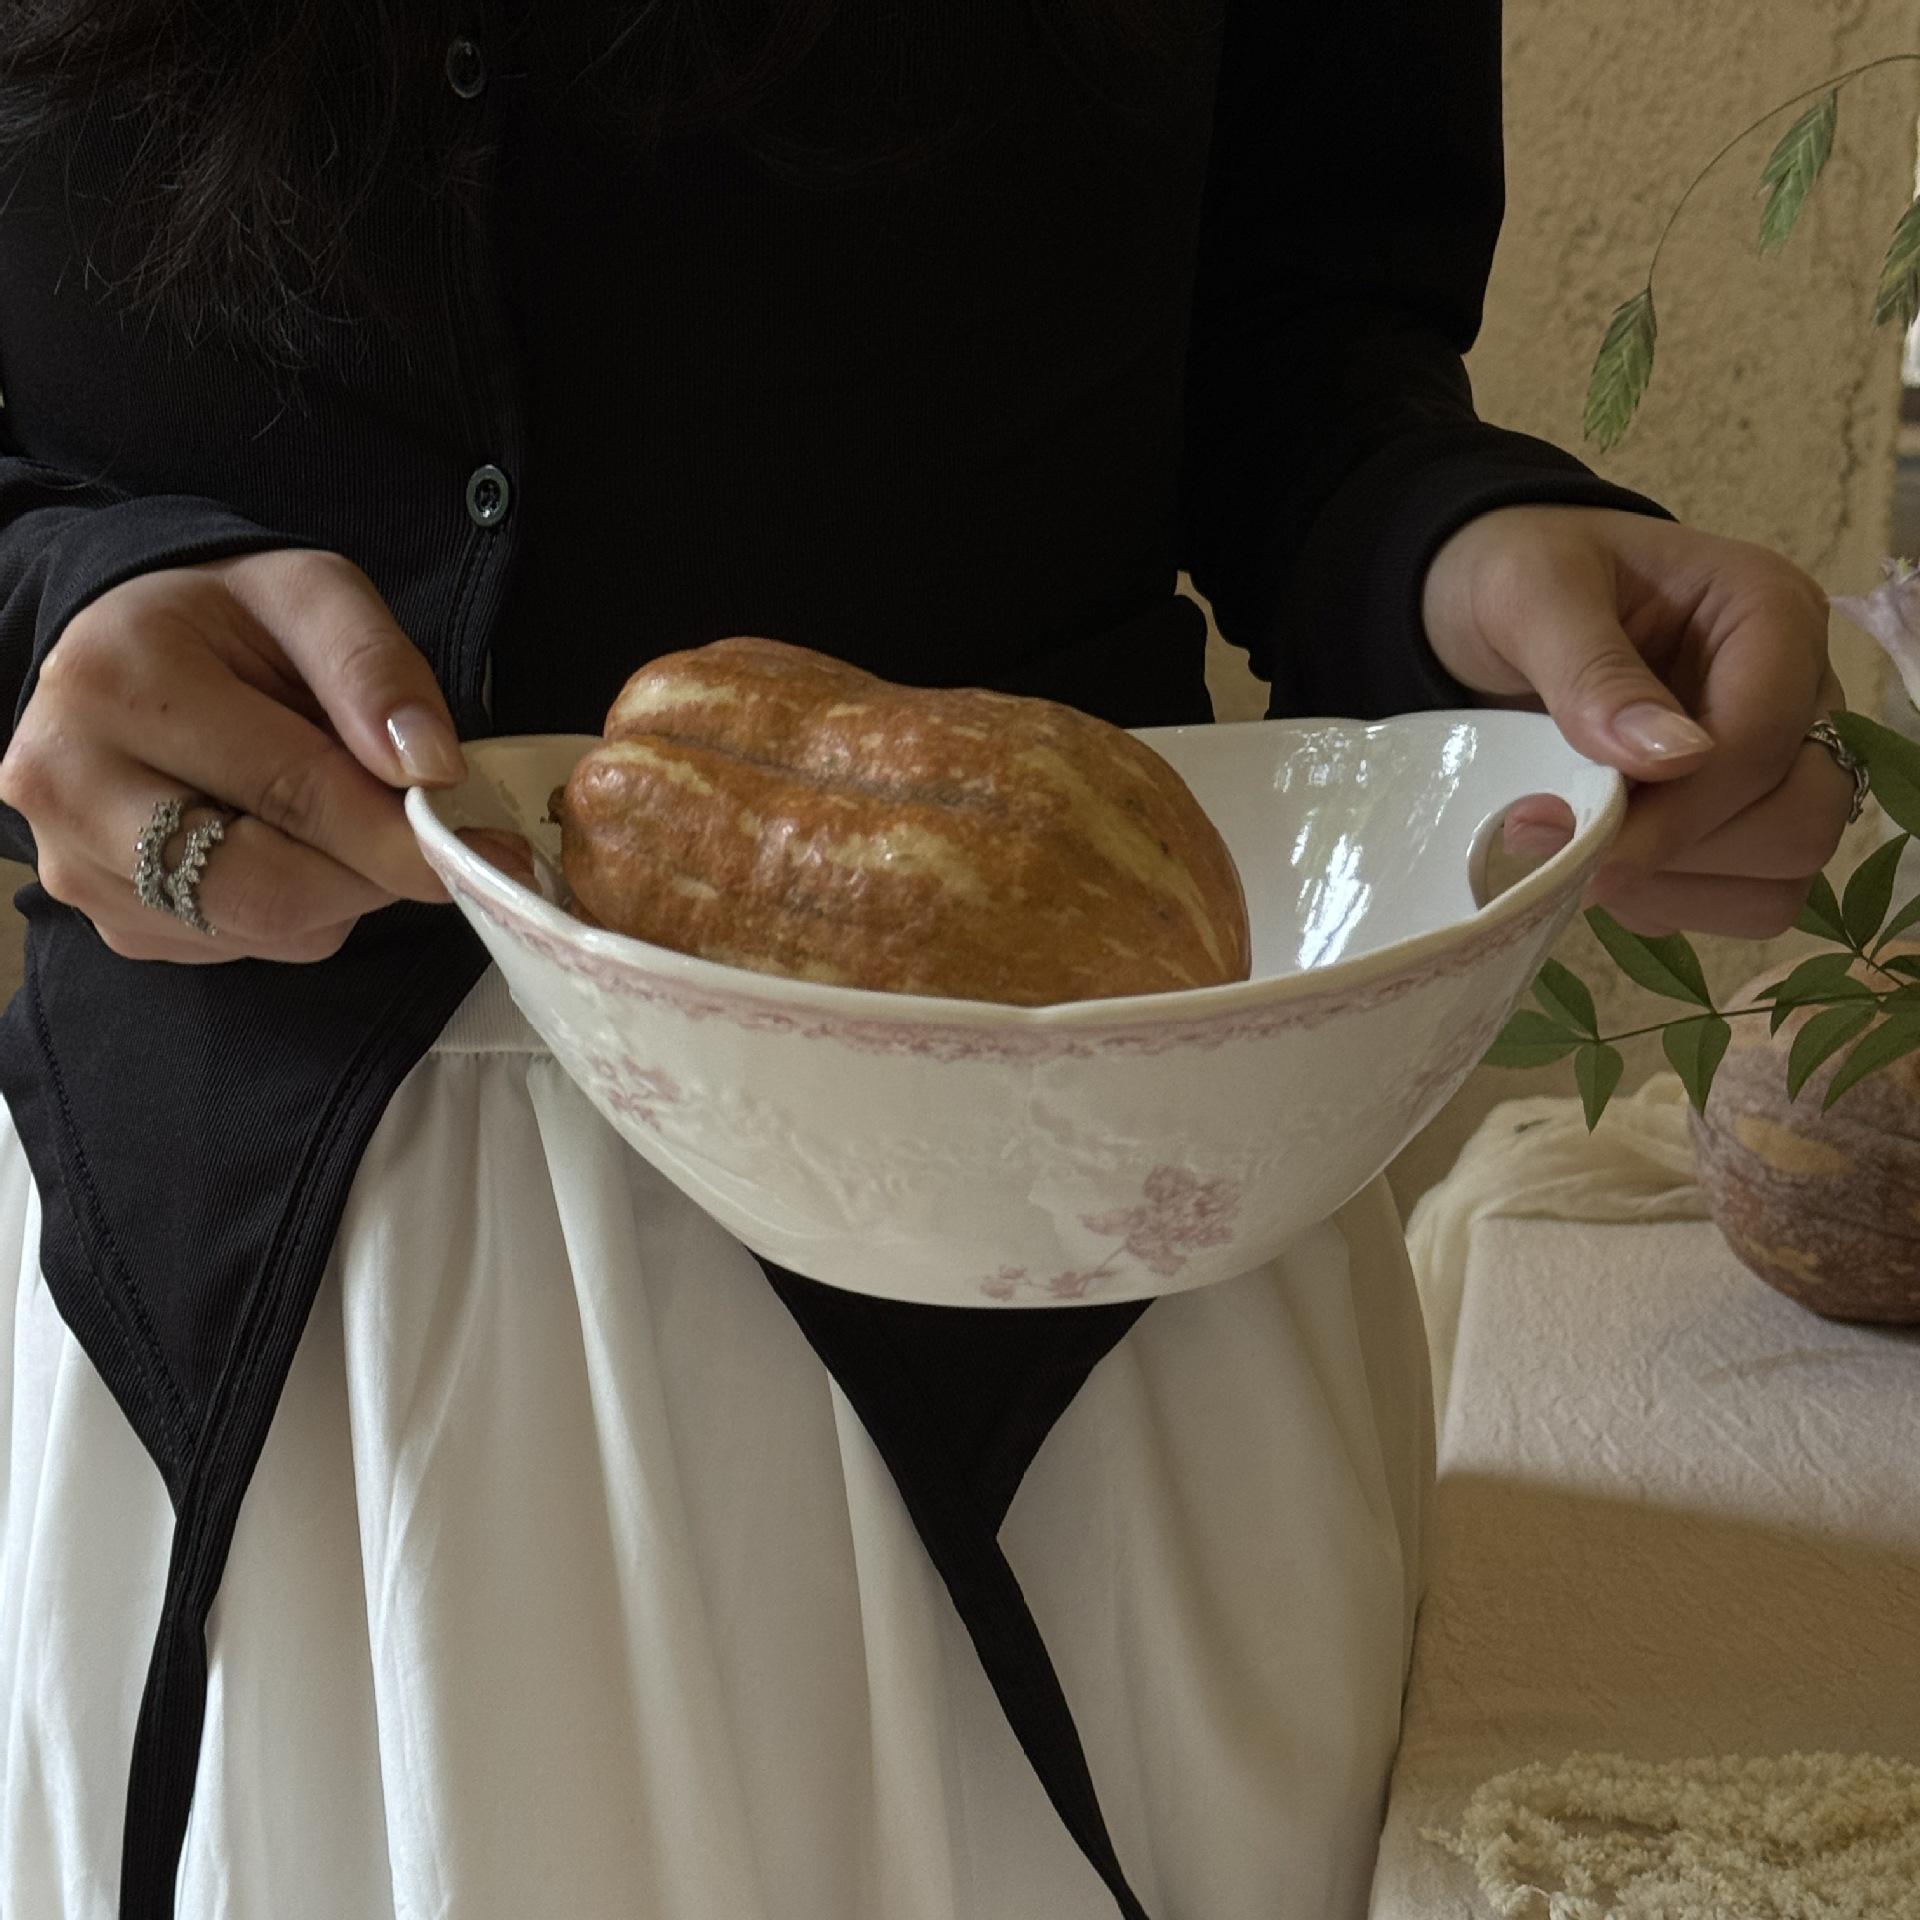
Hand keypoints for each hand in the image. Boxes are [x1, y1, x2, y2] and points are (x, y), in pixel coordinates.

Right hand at [0, 548, 466, 962]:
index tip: (486, 852)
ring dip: (337, 892)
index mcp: (116, 683)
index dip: (402, 835)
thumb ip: (374, 669)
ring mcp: (74, 866)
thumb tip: (429, 770)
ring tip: (333, 815)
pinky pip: (239, 947)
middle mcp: (68, 783)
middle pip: (266, 889)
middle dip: (370, 874)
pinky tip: (280, 840)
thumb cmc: (228, 621)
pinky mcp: (107, 922)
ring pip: (261, 929)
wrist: (130, 650)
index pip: (292, 792)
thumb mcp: (311, 595)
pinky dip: (295, 911)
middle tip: (424, 842)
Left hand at [1421, 504, 1852, 937]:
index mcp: (1769, 613)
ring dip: (1675, 887)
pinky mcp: (1740, 812)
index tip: (1582, 845)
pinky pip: (1742, 898)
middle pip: (1802, 818)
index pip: (1763, 741)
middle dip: (1684, 852)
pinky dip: (1671, 901)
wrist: (1484, 605)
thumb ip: (1594, 672)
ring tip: (1577, 855)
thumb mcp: (1532, 597)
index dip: (1680, 812)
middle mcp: (1797, 690)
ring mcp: (1777, 758)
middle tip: (1572, 850)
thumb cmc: (1513, 578)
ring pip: (1783, 873)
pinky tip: (1601, 866)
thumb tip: (1674, 759)